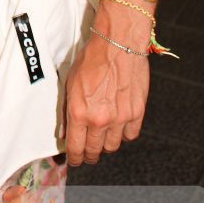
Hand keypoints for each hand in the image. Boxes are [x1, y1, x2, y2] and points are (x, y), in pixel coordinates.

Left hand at [63, 32, 148, 165]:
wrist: (118, 43)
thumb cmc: (92, 58)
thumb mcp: (70, 82)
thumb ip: (67, 110)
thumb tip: (66, 132)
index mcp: (79, 112)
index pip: (75, 148)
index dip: (74, 158)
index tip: (74, 160)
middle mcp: (100, 119)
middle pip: (94, 151)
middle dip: (89, 154)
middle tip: (87, 152)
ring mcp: (120, 118)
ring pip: (112, 146)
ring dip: (106, 144)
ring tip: (102, 135)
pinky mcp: (137, 113)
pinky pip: (130, 135)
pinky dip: (124, 134)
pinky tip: (118, 125)